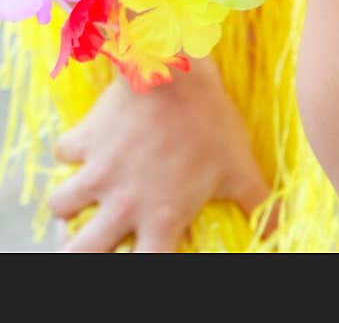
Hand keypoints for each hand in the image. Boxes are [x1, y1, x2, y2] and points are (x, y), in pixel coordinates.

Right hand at [48, 60, 275, 252]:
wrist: (171, 66)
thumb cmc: (210, 118)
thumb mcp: (241, 166)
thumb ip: (258, 204)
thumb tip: (279, 229)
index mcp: (161, 220)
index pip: (140, 271)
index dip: (138, 270)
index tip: (139, 258)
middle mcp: (123, 204)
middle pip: (80, 252)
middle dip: (78, 254)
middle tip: (88, 245)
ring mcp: (98, 171)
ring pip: (60, 207)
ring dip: (67, 206)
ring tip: (77, 201)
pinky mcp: (84, 138)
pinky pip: (63, 154)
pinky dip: (70, 154)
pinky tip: (84, 147)